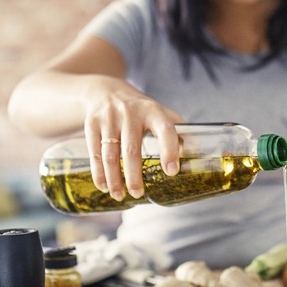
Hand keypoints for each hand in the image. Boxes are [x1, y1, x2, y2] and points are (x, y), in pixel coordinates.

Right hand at [82, 75, 183, 200]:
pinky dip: (99, 172)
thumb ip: (179, 131)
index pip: (165, 130)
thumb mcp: (160, 113)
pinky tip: (103, 185)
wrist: (105, 90)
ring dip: (114, 179)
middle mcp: (130, 113)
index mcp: (153, 111)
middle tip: (138, 194)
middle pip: (132, 150)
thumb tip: (195, 152)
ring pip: (110, 154)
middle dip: (134, 176)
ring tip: (120, 195)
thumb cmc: (140, 109)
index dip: (169, 151)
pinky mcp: (92, 124)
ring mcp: (109, 118)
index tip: (171, 172)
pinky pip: (95, 152)